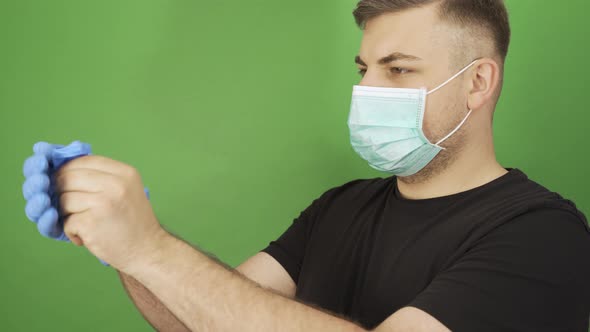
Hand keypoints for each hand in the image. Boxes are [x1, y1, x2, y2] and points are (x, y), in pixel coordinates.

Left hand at [55, 155, 165, 272]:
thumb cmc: (132, 222)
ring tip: (83, 223)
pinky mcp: (92, 222)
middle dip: (63, 192)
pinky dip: (71, 232)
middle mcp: (116, 184)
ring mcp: (103, 203)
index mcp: (124, 173)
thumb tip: (65, 170)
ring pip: (65, 199)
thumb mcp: (126, 190)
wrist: (148, 250)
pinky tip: (86, 236)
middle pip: (68, 177)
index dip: (69, 170)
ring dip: (67, 214)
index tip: (67, 183)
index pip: (84, 160)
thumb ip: (103, 178)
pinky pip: (66, 221)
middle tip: (71, 207)